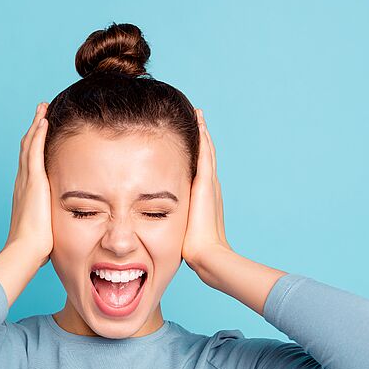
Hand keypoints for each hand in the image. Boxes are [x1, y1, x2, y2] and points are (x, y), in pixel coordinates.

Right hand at [4, 102, 52, 267]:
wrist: (26, 249)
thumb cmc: (35, 247)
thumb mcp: (45, 231)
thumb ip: (50, 225)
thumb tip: (57, 234)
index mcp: (25, 194)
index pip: (29, 165)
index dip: (33, 148)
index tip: (39, 137)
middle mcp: (22, 183)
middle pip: (26, 150)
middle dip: (33, 131)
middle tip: (40, 114)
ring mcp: (26, 180)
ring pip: (28, 145)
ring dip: (36, 125)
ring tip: (42, 109)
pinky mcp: (32, 179)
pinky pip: (34, 149)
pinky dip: (38, 133)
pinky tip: (44, 120)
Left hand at [181, 108, 232, 272]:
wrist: (206, 253)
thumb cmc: (194, 248)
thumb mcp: (182, 229)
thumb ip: (175, 223)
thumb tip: (158, 228)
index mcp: (204, 197)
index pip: (200, 170)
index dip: (197, 155)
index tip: (192, 142)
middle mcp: (210, 187)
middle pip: (205, 156)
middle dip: (201, 139)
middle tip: (198, 120)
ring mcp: (210, 184)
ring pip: (206, 151)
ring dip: (203, 133)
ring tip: (199, 115)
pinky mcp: (207, 183)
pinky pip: (205, 153)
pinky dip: (203, 136)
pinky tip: (199, 121)